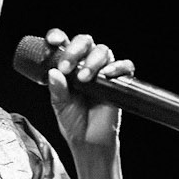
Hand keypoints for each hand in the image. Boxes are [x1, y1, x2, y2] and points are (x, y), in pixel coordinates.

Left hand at [43, 27, 134, 153]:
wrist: (89, 141)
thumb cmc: (74, 121)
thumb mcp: (60, 105)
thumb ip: (57, 90)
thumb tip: (54, 73)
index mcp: (69, 65)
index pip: (64, 43)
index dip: (58, 37)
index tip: (53, 41)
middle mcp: (86, 63)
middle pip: (85, 41)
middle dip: (75, 50)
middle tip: (66, 67)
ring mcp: (103, 71)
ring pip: (103, 50)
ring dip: (93, 60)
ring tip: (83, 78)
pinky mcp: (119, 82)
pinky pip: (125, 66)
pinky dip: (118, 67)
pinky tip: (107, 74)